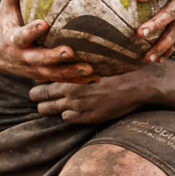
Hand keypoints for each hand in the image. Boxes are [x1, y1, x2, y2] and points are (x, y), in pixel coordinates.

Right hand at [0, 0, 95, 83]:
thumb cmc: (4, 24)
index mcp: (13, 40)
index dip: (32, 31)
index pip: (22, 36)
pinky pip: (61, 80)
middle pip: (39, 60)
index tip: (44, 24)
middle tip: (71, 51)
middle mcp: (23, 58)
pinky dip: (77, 80)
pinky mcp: (42, 76)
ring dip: (71, 72)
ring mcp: (32, 70)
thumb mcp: (4, 8)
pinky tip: (96, 78)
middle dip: (55, 57)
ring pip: (53, 74)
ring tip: (91, 69)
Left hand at [30, 69, 154, 125]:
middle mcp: (69, 90)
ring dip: (51, 107)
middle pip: (38, 97)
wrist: (136, 85)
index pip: (41, 78)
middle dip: (38, 96)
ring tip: (56, 103)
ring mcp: (76, 105)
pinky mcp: (86, 117)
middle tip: (42, 95)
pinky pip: (66, 119)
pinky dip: (67, 115)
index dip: (39, 79)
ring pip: (47, 110)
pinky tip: (75, 109)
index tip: (42, 80)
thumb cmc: (118, 68)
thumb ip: (77, 62)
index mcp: (70, 73)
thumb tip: (66, 57)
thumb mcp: (95, 59)